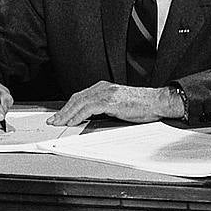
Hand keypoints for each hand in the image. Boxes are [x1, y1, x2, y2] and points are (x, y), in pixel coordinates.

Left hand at [47, 81, 182, 125]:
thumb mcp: (118, 106)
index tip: (60, 116)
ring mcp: (106, 93)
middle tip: (54, 120)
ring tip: (59, 123)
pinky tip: (73, 122)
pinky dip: (78, 115)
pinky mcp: (111, 101)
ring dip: (67, 114)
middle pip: (77, 98)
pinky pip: (89, 108)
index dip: (68, 107)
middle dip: (63, 111)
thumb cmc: (141, 105)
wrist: (156, 102)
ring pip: (80, 103)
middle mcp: (103, 88)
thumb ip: (104, 108)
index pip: (80, 96)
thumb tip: (89, 119)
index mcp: (104, 87)